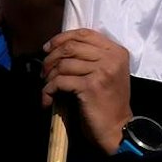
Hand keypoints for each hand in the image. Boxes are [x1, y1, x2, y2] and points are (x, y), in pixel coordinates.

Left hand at [41, 28, 132, 151]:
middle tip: (44, 71)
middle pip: (70, 47)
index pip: (84, 33)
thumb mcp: (106, 73)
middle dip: (51, 58)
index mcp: (117, 52)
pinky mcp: (91, 86)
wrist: (118, 127)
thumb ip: (91, 57)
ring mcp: (102, 71)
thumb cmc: (108, 101)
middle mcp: (112, 58)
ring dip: (48, 76)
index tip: (48, 48)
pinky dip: (48, 90)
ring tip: (47, 85)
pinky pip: (59, 81)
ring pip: (62, 64)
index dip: (61, 38)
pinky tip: (47, 99)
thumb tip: (58, 46)